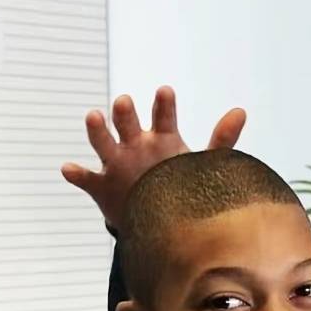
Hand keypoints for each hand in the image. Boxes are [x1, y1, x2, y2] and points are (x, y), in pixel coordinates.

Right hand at [61, 87, 245, 229]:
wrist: (157, 219)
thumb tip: (241, 110)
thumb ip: (222, 139)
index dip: (163, 105)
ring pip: (103, 143)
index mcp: (162, 138)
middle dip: (125, 112)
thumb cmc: (178, 182)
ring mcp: (116, 163)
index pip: (163, 117)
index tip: (165, 91)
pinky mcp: (101, 185)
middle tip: (125, 101)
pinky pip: (87, 179)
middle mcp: (136, 145)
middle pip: (128, 123)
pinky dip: (78, 174)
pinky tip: (70, 168)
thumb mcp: (200, 163)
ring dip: (98, 130)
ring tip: (94, 116)